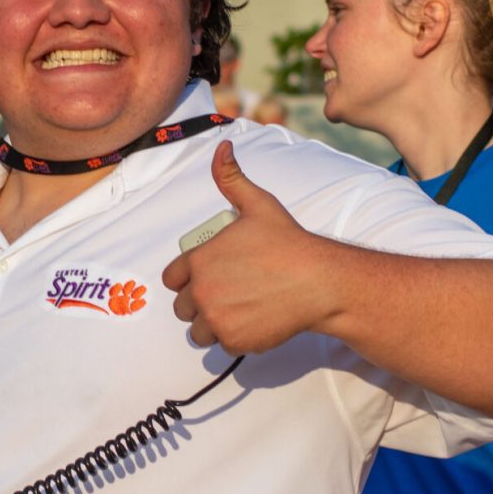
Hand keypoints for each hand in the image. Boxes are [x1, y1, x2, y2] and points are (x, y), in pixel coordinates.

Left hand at [162, 141, 323, 353]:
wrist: (319, 281)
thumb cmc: (288, 243)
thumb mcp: (258, 205)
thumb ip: (232, 179)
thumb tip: (222, 147)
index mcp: (199, 260)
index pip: (172, 278)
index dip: (188, 279)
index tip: (208, 277)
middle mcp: (201, 291)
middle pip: (183, 307)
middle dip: (200, 303)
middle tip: (228, 295)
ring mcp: (216, 318)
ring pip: (198, 330)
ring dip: (213, 325)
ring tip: (238, 311)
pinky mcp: (233, 341)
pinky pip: (221, 346)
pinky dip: (234, 338)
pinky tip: (253, 322)